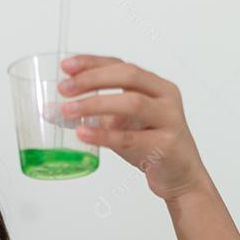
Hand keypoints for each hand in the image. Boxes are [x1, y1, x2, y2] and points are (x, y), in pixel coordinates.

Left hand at [56, 54, 206, 201]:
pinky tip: (83, 134)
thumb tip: (59, 108)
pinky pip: (131, 138)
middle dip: (93, 79)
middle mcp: (165, 98)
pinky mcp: (166, 146)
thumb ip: (101, 111)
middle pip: (128, 76)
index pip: (121, 65)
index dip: (93, 63)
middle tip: (64, 89)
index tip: (66, 66)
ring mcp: (169, 120)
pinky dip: (104, 136)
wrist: (180, 176)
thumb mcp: (125, 121)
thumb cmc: (151, 145)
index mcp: (156, 86)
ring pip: (132, 103)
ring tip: (68, 111)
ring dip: (96, 104)